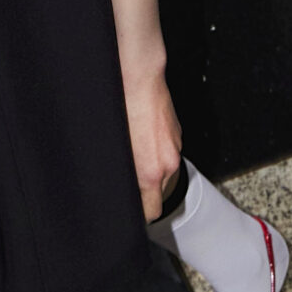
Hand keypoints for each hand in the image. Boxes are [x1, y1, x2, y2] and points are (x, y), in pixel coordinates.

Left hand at [124, 68, 181, 221]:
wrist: (139, 76)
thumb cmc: (121, 108)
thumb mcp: (115, 147)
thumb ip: (121, 172)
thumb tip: (118, 184)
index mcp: (152, 172)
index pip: (152, 210)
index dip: (140, 215)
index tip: (131, 213)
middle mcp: (168, 162)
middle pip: (158, 191)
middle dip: (143, 190)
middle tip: (126, 182)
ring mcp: (175, 145)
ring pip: (163, 169)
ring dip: (151, 168)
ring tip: (132, 155)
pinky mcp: (177, 132)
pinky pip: (167, 150)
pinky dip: (156, 150)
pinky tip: (141, 136)